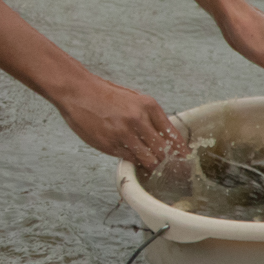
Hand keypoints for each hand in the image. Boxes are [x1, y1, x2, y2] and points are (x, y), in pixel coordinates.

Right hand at [51, 72, 187, 169]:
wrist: (77, 91)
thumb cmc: (104, 94)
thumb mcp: (133, 99)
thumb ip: (149, 117)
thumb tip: (166, 139)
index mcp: (148, 105)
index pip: (173, 135)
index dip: (182, 152)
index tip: (186, 161)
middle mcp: (138, 119)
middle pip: (163, 151)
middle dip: (170, 164)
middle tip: (174, 172)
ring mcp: (123, 133)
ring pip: (148, 160)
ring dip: (152, 166)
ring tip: (156, 170)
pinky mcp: (109, 144)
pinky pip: (130, 159)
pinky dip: (135, 162)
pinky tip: (136, 162)